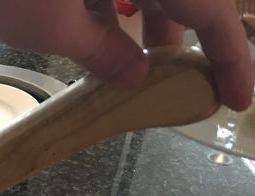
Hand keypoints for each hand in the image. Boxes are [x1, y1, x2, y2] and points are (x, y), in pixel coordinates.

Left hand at [0, 0, 252, 110]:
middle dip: (180, 39)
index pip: (212, 11)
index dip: (230, 58)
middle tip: (172, 82)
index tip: (233, 98)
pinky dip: (111, 4)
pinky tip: (96, 28)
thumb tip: (133, 75)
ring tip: (130, 63)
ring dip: (144, 21)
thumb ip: (103, 53)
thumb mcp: (52, 29)